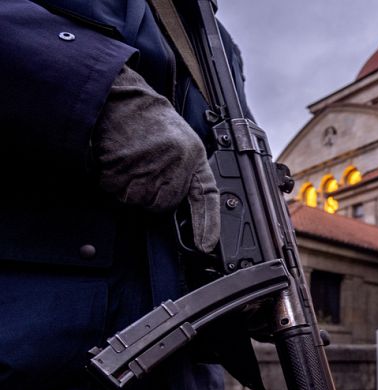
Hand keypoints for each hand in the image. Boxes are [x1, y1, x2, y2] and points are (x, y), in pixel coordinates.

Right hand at [93, 65, 219, 252]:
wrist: (120, 99)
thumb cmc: (148, 120)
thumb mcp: (179, 141)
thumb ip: (184, 171)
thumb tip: (180, 202)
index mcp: (194, 156)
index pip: (206, 197)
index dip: (207, 224)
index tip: (206, 245)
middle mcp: (177, 164)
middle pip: (163, 205)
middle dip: (151, 193)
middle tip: (144, 167)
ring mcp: (151, 168)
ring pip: (139, 200)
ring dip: (130, 187)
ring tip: (131, 160)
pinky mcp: (126, 169)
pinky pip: (117, 191)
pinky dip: (113, 181)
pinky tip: (118, 159)